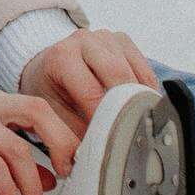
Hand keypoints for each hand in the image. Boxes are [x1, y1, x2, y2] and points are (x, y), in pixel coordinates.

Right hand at [0, 90, 79, 194]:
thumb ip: (18, 163)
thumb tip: (52, 178)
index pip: (39, 106)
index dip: (63, 133)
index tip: (72, 163)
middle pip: (35, 111)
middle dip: (58, 144)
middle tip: (66, 175)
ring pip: (15, 147)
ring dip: (30, 183)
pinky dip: (6, 190)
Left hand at [18, 28, 158, 127]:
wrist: (46, 65)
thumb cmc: (50, 89)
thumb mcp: (51, 111)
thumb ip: (71, 132)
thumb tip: (90, 157)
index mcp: (62, 57)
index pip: (91, 91)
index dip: (105, 118)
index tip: (114, 140)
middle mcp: (84, 41)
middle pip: (117, 74)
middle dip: (128, 107)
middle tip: (135, 134)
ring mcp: (106, 38)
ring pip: (135, 72)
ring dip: (141, 100)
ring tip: (142, 125)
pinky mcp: (123, 41)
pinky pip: (145, 68)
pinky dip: (147, 91)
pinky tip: (144, 109)